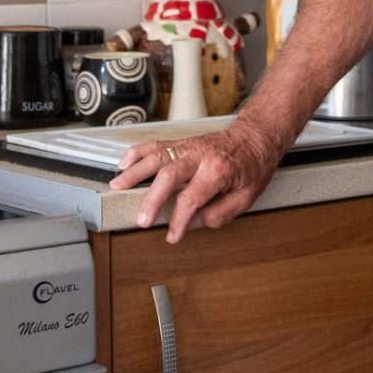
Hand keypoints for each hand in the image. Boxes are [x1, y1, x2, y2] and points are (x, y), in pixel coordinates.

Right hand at [108, 116, 286, 242]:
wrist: (256, 137)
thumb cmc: (252, 166)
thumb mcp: (246, 197)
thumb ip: (218, 214)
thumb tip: (191, 223)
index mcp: (219, 170)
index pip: (192, 198)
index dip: (179, 220)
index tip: (172, 236)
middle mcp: (200, 155)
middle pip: (169, 175)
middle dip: (152, 198)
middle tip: (142, 219)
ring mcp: (188, 146)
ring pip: (156, 156)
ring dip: (134, 171)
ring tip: (117, 186)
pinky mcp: (181, 143)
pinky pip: (155, 145)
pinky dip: (137, 153)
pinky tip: (123, 164)